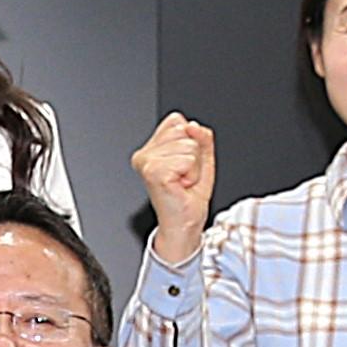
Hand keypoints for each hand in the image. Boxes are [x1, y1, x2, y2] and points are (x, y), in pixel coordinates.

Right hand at [132, 113, 216, 261]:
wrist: (184, 225)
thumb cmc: (188, 197)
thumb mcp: (201, 159)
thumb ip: (202, 137)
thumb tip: (193, 126)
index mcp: (151, 148)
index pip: (177, 121)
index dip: (191, 143)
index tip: (184, 166)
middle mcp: (145, 154)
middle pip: (184, 131)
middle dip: (194, 156)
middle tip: (184, 176)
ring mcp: (147, 162)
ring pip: (189, 146)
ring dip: (194, 167)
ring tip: (183, 182)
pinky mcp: (153, 172)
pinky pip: (188, 160)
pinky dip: (192, 175)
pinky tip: (181, 186)